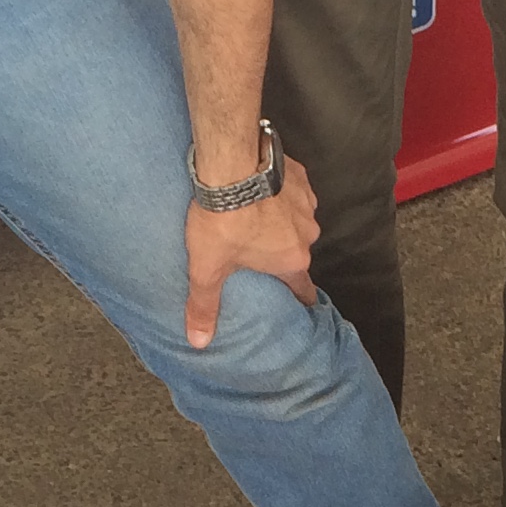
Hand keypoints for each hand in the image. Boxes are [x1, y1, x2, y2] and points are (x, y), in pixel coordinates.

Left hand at [182, 153, 319, 349]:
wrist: (230, 163)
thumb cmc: (222, 219)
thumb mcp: (207, 268)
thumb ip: (204, 305)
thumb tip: (198, 342)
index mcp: (291, 261)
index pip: (303, 287)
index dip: (299, 296)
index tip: (301, 301)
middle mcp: (307, 234)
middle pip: (295, 250)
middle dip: (280, 250)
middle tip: (257, 247)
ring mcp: (307, 203)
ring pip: (297, 219)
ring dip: (281, 219)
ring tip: (255, 213)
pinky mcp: (301, 176)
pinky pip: (294, 190)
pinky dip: (280, 192)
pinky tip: (261, 188)